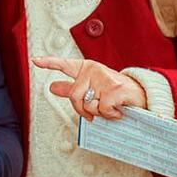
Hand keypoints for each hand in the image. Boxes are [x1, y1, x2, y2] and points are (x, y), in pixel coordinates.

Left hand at [32, 56, 146, 120]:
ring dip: (100, 113)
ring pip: (89, 106)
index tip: (35, 60)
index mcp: (87, 68)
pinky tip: (118, 110)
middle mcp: (94, 70)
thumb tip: (52, 87)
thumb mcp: (92, 88)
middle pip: (74, 97)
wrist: (142, 96)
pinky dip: (110, 115)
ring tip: (111, 107)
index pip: (65, 64)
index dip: (49, 63)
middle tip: (99, 109)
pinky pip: (102, 110)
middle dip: (85, 109)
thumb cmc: (115, 92)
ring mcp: (105, 79)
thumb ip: (72, 87)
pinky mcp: (115, 89)